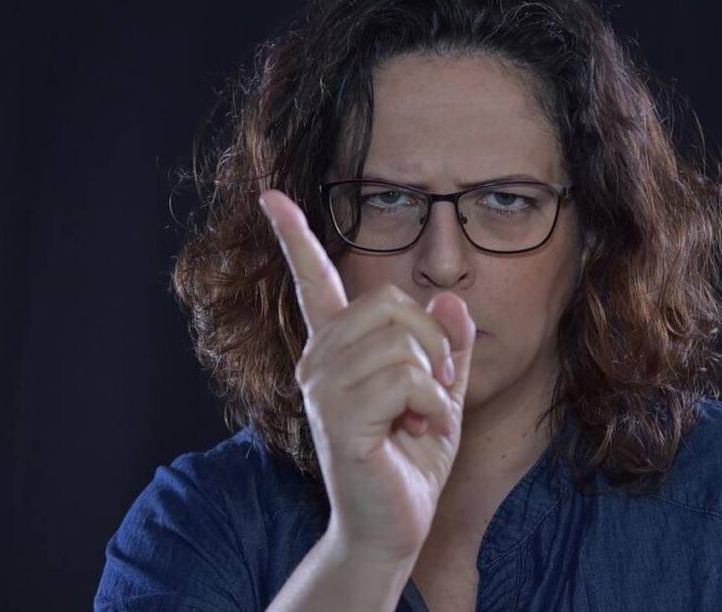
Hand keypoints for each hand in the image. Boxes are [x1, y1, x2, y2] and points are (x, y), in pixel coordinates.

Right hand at [258, 189, 475, 564]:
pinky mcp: (337, 418)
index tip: (272, 197)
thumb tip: (449, 300)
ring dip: (434, 379)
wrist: (394, 524)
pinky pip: (404, 378)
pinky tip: (418, 431)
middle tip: (438, 386)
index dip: (295, 237)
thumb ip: (447, 347)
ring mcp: (323, 388)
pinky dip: (431, 404)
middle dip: (432, 341)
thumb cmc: (410, 458)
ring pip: (400, 340)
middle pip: (389, 302)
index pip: (313, 282)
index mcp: (338, 350)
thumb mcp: (442, 394)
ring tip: (424, 415)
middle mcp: (319, 361)